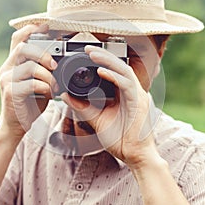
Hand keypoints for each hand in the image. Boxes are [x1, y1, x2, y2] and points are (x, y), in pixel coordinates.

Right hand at [0, 24, 57, 138]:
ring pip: (30, 66)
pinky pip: (31, 84)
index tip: (47, 26)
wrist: (15, 125)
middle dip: (43, 53)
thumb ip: (43, 69)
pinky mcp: (11, 93)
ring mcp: (7, 80)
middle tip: (55, 64)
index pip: (18, 39)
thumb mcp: (37, 82)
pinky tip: (50, 94)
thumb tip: (61, 57)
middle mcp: (7, 68)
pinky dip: (45, 87)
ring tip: (55, 85)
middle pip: (23, 47)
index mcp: (13, 63)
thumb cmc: (30, 102)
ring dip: (48, 75)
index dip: (31, 29)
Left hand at [61, 45, 155, 167]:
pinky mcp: (139, 103)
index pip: (114, 72)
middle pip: (119, 66)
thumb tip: (66, 96)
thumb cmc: (120, 139)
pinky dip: (114, 76)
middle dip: (103, 55)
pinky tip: (101, 71)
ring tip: (92, 54)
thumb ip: (83, 108)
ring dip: (108, 61)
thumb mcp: (97, 120)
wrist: (135, 156)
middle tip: (87, 48)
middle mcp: (132, 92)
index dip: (102, 60)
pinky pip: (127, 84)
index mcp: (124, 94)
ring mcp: (137, 96)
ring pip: (124, 70)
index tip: (86, 54)